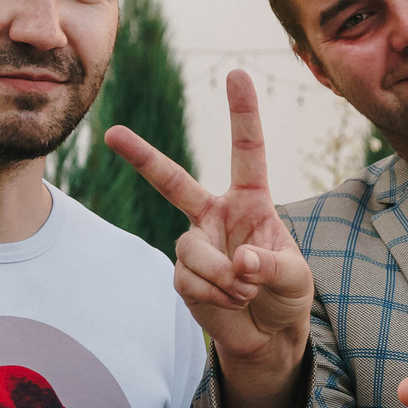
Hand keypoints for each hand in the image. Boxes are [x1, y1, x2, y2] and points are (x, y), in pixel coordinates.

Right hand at [107, 69, 315, 383]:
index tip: (237, 73)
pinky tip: (231, 301)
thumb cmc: (286, 293)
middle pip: (172, 181)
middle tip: (111, 133)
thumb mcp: (296, 278)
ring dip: (222, 275)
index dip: (242, 113)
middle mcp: (216, 215)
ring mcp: (195, 244)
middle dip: (142, 158)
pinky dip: (215, 294)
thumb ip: (273, 265)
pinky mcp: (183, 275)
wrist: (268, 335)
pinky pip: (188, 278)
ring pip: (191, 249)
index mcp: (250, 200)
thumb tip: (239, 261)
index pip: (246, 151)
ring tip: (245, 291)